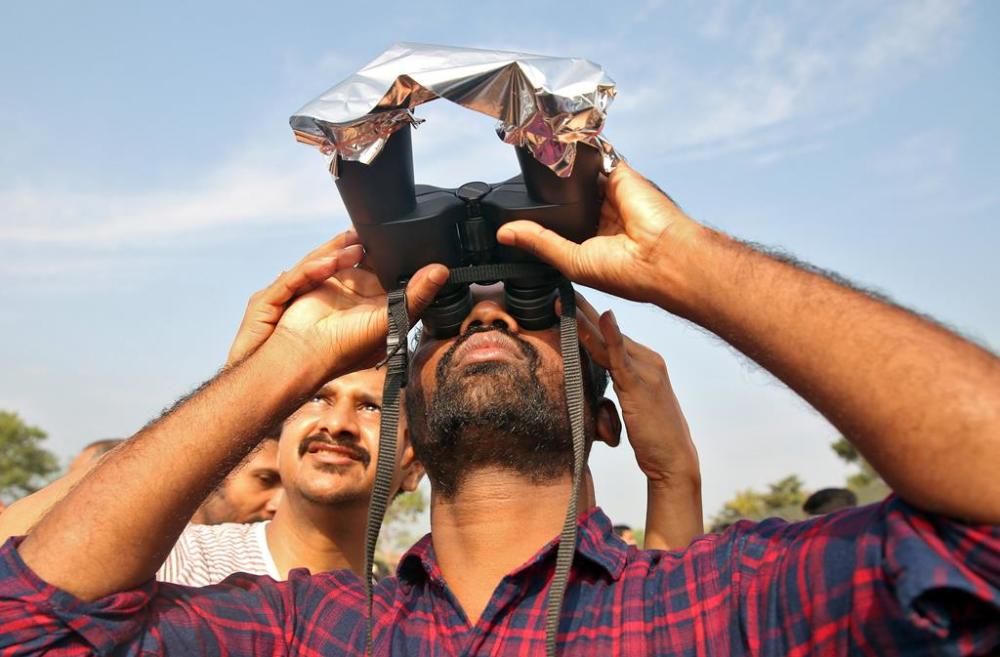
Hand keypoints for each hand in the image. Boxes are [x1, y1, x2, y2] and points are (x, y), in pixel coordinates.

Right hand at [231, 231, 449, 376]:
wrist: (305, 356)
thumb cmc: (347, 348)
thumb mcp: (390, 320)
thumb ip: (416, 295)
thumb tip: (442, 270)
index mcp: (380, 300)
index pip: (392, 269)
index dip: (397, 254)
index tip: (407, 237)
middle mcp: (358, 290)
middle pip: (367, 254)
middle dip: (370, 240)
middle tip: (377, 228)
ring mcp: (334, 283)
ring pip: (342, 252)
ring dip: (349, 244)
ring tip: (358, 238)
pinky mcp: (311, 280)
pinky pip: (321, 259)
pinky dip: (328, 258)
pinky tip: (337, 258)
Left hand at [496, 162, 702, 305]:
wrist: (662, 255)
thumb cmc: (627, 272)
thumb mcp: (571, 261)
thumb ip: (540, 242)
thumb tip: (505, 234)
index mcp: (592, 242)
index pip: (561, 223)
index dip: (542, 216)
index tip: (512, 208)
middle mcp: (602, 217)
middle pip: (569, 198)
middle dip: (550, 192)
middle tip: (521, 180)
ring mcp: (612, 194)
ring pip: (581, 175)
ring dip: (562, 168)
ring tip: (534, 157)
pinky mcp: (621, 174)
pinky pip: (597, 156)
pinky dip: (580, 150)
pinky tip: (559, 143)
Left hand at [573, 294, 698, 484]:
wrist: (674, 459)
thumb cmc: (652, 436)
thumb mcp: (632, 404)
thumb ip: (619, 385)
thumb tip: (599, 379)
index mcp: (646, 362)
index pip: (612, 335)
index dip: (590, 318)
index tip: (569, 301)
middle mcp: (648, 360)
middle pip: (609, 331)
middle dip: (584, 310)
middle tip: (559, 287)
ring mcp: (646, 370)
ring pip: (609, 340)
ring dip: (584, 320)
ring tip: (563, 300)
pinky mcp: (640, 385)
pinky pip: (620, 358)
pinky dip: (610, 338)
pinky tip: (604, 319)